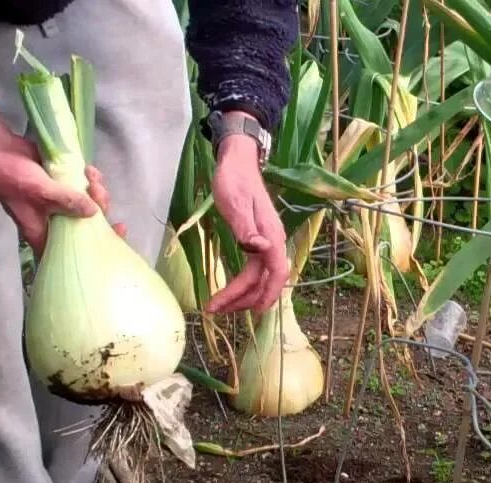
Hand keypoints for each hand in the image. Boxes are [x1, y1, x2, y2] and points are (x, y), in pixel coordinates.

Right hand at [0, 124, 123, 254]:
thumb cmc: (10, 175)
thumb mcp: (39, 189)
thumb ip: (66, 200)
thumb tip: (93, 212)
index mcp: (44, 232)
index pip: (72, 251)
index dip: (97, 248)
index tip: (116, 233)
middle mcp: (53, 222)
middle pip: (87, 226)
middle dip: (101, 210)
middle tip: (99, 192)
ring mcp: (58, 204)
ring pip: (88, 206)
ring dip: (96, 192)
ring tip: (92, 175)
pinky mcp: (62, 186)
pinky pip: (84, 189)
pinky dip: (90, 181)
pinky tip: (89, 170)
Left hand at [206, 129, 289, 313]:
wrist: (237, 161)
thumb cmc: (234, 180)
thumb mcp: (235, 203)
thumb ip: (247, 228)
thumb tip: (261, 250)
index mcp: (272, 235)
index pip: (274, 274)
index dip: (261, 296)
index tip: (242, 312)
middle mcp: (273, 242)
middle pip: (265, 282)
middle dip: (243, 300)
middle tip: (216, 310)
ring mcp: (266, 243)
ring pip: (259, 279)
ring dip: (242, 296)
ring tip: (218, 306)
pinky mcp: (258, 242)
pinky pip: (255, 271)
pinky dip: (243, 285)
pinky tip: (231, 292)